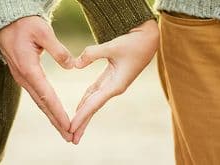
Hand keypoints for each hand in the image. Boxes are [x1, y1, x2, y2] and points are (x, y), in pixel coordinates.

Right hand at [0, 16, 73, 141]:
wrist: (6, 22)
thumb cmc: (25, 24)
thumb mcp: (43, 31)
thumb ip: (58, 49)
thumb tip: (71, 66)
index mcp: (29, 68)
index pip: (46, 95)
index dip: (58, 112)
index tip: (68, 125)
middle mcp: (24, 77)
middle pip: (42, 104)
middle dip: (56, 122)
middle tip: (69, 137)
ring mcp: (22, 78)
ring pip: (39, 102)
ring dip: (51, 117)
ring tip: (64, 131)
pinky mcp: (23, 76)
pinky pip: (36, 95)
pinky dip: (46, 107)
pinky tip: (53, 114)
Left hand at [69, 20, 159, 143]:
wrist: (149, 38)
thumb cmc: (134, 42)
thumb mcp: (113, 46)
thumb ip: (92, 54)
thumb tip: (75, 65)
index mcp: (116, 85)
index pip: (94, 104)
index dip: (81, 116)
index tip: (70, 128)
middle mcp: (114, 88)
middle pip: (93, 108)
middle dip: (82, 124)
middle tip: (71, 139)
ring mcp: (113, 84)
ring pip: (93, 102)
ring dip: (83, 115)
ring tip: (73, 128)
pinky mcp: (111, 77)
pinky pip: (95, 92)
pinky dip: (86, 100)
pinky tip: (79, 108)